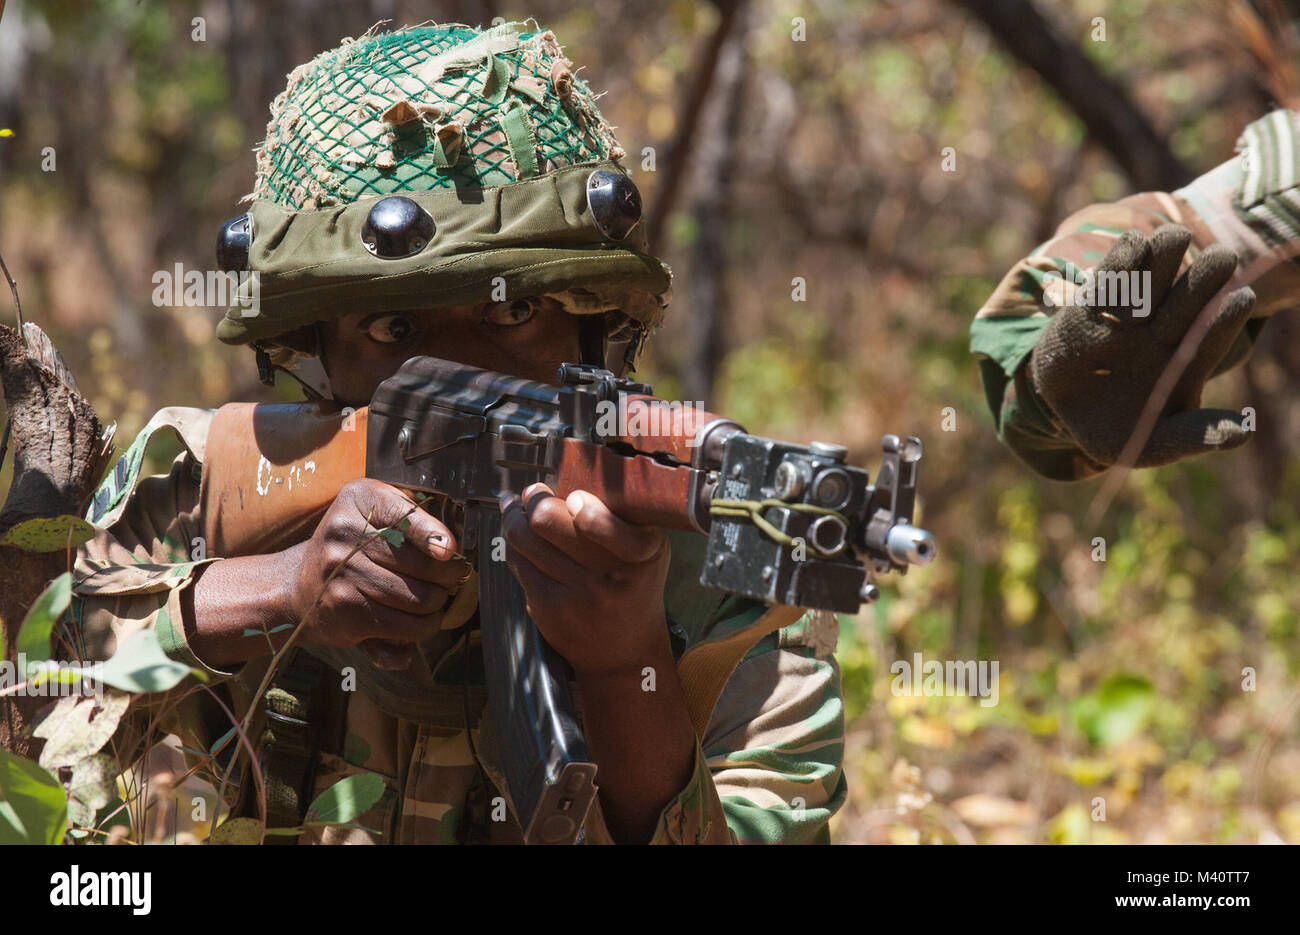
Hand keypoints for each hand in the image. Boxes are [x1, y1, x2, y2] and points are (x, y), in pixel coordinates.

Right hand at [285, 478, 468, 669]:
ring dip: (439, 604)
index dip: (433, 535)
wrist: (299, 586)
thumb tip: (450, 548)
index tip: (450, 550)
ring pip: (421, 598)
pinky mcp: (347, 610)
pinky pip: (407, 625)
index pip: (404, 514)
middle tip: (453, 580)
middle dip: (450, 577)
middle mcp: (346, 532)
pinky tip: (423, 619)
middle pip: (424, 564)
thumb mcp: (374, 515)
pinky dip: (426, 626)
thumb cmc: (354, 547)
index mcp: (358, 498)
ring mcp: (344, 573)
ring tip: (436, 599)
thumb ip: (412, 519)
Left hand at [499, 483, 671, 677]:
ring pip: (524, 538)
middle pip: (548, 521)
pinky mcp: (548, 608)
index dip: (578, 505)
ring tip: (515, 506)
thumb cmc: (634, 589)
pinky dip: (513, 543)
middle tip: (533, 491)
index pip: (602, 522)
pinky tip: (517, 534)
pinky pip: (517, 561)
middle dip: (533, 498)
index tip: (571, 497)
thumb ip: (621, 519)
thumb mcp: (648, 553)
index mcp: (642, 554)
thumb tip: (566, 482)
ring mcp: (575, 595)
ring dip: (514, 515)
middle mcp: (609, 576)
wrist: (625, 653)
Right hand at [1028, 224, 1255, 467]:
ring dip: (1166, 255)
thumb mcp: (1154, 445)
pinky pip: (1108, 277)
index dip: (1226, 318)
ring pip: (1153, 277)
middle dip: (1204, 279)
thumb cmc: (1122, 431)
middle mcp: (1163, 331)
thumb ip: (1194, 436)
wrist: (1068, 414)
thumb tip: (1244, 431)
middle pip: (1188, 299)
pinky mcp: (1090, 306)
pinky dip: (1121, 259)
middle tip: (1223, 257)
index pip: (1210, 336)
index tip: (1243, 297)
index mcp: (1185, 361)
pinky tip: (1134, 244)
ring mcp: (1128, 315)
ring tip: (1176, 237)